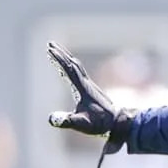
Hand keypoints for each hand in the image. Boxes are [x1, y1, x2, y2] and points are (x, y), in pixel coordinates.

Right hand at [46, 41, 135, 167]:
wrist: (117, 122)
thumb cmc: (99, 123)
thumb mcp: (81, 123)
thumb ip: (67, 120)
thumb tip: (52, 119)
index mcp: (82, 88)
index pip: (69, 69)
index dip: (59, 59)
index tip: (50, 49)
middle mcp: (86, 83)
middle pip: (73, 64)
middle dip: (61, 53)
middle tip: (50, 44)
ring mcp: (89, 86)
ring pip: (77, 67)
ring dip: (66, 58)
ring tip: (57, 52)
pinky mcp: (91, 90)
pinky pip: (79, 73)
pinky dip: (71, 67)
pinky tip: (67, 69)